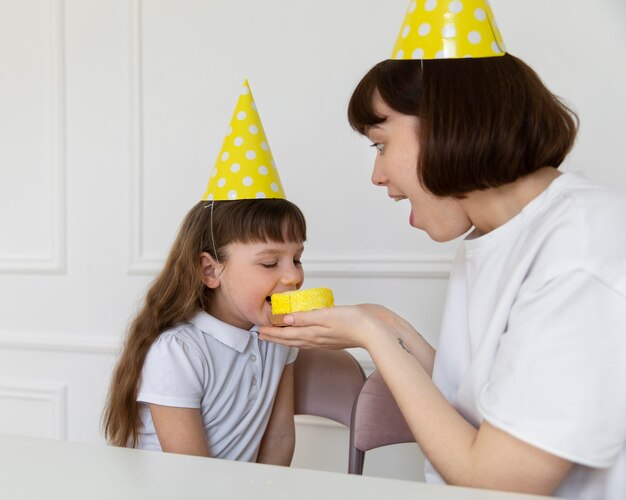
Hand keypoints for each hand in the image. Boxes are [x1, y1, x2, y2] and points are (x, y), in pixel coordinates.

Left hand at [259, 304, 383, 349]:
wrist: (376, 330)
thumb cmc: (354, 322)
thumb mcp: (326, 316)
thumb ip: (305, 318)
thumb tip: (285, 320)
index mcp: (313, 334)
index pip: (287, 335)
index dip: (272, 334)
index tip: (259, 332)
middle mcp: (317, 340)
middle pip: (291, 340)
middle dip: (276, 338)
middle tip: (263, 335)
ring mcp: (326, 340)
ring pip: (301, 341)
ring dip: (288, 338)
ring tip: (279, 335)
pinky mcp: (334, 337)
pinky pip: (311, 339)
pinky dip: (302, 336)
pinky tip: (304, 333)